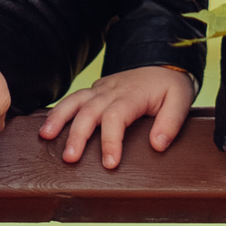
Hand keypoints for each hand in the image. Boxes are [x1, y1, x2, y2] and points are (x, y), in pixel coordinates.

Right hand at [38, 66, 196, 168]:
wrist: (165, 62)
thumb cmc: (171, 86)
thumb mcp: (181, 101)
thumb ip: (170, 123)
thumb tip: (157, 145)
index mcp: (132, 95)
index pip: (116, 117)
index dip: (110, 140)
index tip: (109, 163)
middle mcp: (112, 90)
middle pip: (89, 111)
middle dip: (77, 135)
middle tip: (69, 158)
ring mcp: (101, 89)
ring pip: (75, 101)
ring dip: (59, 118)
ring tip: (45, 136)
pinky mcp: (96, 91)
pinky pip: (74, 99)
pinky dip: (59, 111)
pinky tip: (47, 125)